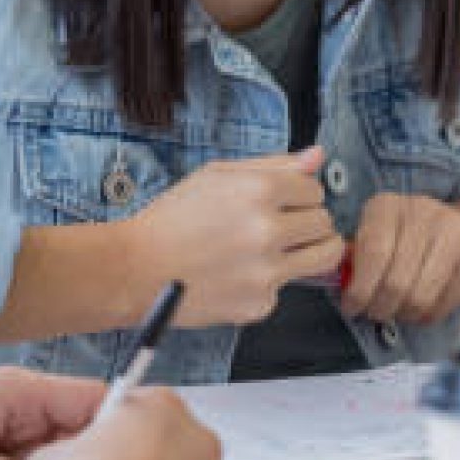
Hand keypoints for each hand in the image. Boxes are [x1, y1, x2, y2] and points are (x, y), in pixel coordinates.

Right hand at [127, 147, 344, 326]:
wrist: (135, 269)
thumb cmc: (172, 219)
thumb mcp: (216, 176)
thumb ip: (273, 165)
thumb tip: (317, 155)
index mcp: (260, 191)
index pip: (315, 189)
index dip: (299, 194)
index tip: (283, 201)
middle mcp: (268, 231)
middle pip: (324, 222)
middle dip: (307, 221)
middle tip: (279, 226)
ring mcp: (266, 271)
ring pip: (325, 256)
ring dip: (311, 250)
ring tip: (282, 248)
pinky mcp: (260, 303)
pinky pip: (286, 288)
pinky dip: (270, 281)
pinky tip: (240, 275)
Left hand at [342, 191, 459, 324]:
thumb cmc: (422, 236)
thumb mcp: (387, 231)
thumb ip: (361, 254)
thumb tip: (338, 284)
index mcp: (391, 205)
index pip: (372, 253)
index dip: (358, 289)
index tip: (351, 306)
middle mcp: (423, 213)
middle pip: (394, 282)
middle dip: (379, 308)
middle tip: (375, 313)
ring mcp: (453, 237)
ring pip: (417, 298)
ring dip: (403, 314)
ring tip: (400, 310)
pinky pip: (439, 306)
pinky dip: (426, 315)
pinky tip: (425, 304)